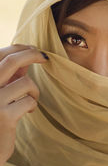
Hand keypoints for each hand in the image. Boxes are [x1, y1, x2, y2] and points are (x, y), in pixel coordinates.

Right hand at [0, 44, 47, 165]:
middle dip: (31, 54)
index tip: (33, 48)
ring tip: (30, 100)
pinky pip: (29, 100)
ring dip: (34, 90)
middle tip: (45, 56)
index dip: (18, 48)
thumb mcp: (0, 93)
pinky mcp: (4, 117)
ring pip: (25, 83)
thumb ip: (9, 77)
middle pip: (11, 62)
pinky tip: (28, 111)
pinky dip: (33, 104)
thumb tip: (27, 59)